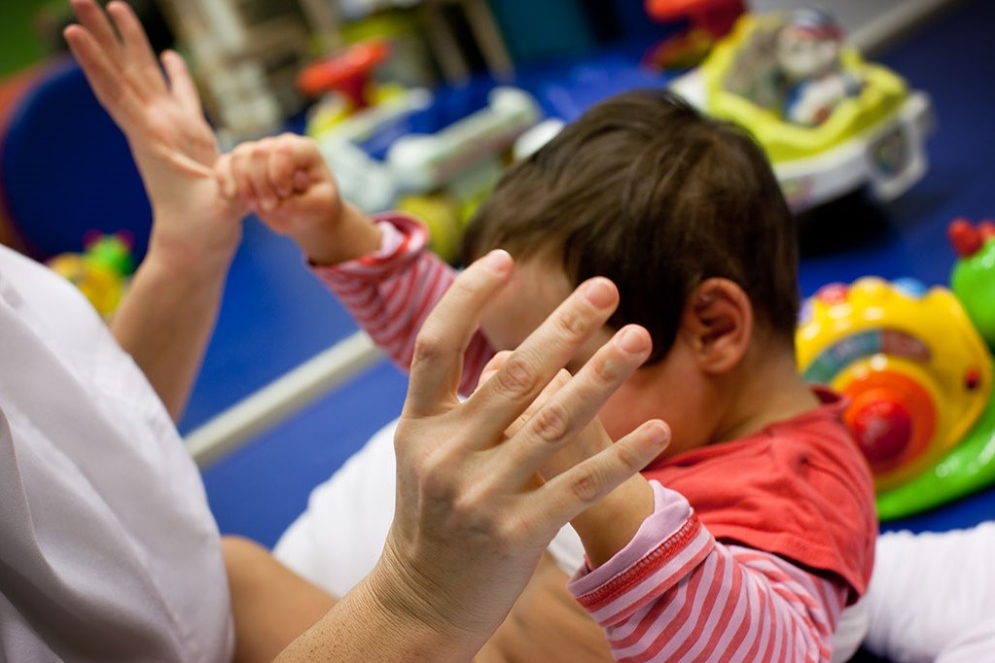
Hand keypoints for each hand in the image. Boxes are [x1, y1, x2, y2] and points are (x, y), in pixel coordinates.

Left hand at [64, 0, 240, 272]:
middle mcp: (154, 129)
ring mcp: (169, 131)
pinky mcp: (186, 139)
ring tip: (117, 6)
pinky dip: (172, 74)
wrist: (196, 247)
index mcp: (154, 141)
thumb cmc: (205, 233)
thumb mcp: (222, 213)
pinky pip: (176, 97)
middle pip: (122, 73)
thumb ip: (230, 197)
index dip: (96, 63)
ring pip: (142, 77)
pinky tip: (169, 54)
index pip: (118, 95)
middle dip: (101, 35)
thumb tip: (238, 188)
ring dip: (129, 43)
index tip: (73, 31)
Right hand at [215, 133, 380, 264]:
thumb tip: (283, 193)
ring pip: (239, 157)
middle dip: (261, 184)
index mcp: (304, 150)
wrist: (306, 215)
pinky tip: (230, 195)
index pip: (283, 151)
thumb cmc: (317, 207)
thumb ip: (303, 200)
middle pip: (258, 153)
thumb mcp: (319, 206)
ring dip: (244, 185)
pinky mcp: (244, 166)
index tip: (286, 194)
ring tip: (256, 206)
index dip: (278, 175)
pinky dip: (224, 178)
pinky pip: (225, 163)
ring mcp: (260, 153)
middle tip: (270, 206)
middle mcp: (280, 145)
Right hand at [366, 249, 669, 655]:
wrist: (421, 602)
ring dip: (603, 375)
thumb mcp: (427, 455)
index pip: (436, 345)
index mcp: (417, 426)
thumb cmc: (433, 517)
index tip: (504, 258)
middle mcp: (444, 455)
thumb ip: (465, 405)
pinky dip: (622, 453)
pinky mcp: (517, 533)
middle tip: (606, 286)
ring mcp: (480, 495)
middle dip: (564, 325)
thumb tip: (523, 353)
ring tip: (639, 337)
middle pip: (512, 374)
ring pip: (552, 421)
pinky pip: (580, 484)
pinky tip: (656, 426)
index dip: (467, 297)